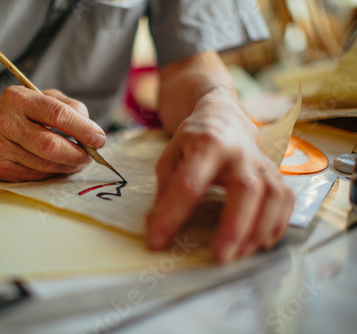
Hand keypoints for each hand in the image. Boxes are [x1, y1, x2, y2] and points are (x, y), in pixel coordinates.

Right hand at [0, 87, 105, 181]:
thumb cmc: (22, 112)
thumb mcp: (45, 98)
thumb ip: (71, 108)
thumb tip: (93, 134)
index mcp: (18, 98)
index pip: (56, 114)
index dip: (82, 129)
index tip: (99, 139)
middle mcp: (5, 122)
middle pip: (50, 146)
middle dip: (77, 154)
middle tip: (90, 156)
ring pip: (46, 165)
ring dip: (68, 166)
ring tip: (77, 160)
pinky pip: (37, 176)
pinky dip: (53, 173)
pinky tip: (57, 165)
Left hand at [145, 93, 294, 261]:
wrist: (223, 116)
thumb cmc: (193, 140)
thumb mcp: (170, 158)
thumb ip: (164, 192)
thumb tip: (154, 227)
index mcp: (205, 144)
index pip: (189, 184)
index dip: (172, 215)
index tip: (158, 241)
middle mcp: (238, 152)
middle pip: (245, 189)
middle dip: (234, 226)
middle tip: (221, 256)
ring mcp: (261, 162)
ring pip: (273, 195)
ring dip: (259, 229)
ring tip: (240, 254)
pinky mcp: (275, 172)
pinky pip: (286, 199)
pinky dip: (278, 223)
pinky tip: (262, 242)